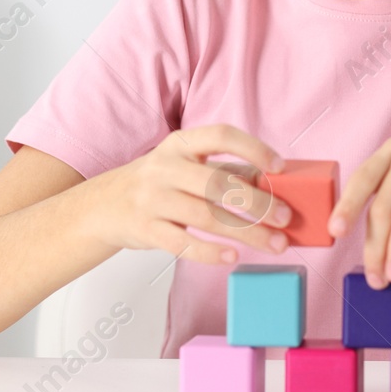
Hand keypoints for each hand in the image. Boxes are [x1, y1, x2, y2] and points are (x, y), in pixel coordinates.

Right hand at [84, 124, 294, 264]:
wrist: (103, 206)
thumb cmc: (158, 184)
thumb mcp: (186, 166)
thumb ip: (226, 171)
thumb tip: (275, 181)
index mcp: (180, 144)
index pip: (221, 135)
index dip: (253, 148)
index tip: (280, 166)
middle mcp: (164, 167)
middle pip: (218, 183)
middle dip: (259, 203)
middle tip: (287, 218)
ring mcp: (152, 199)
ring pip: (207, 217)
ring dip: (247, 233)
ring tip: (275, 244)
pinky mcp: (145, 229)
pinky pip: (183, 244)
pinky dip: (211, 252)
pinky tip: (234, 256)